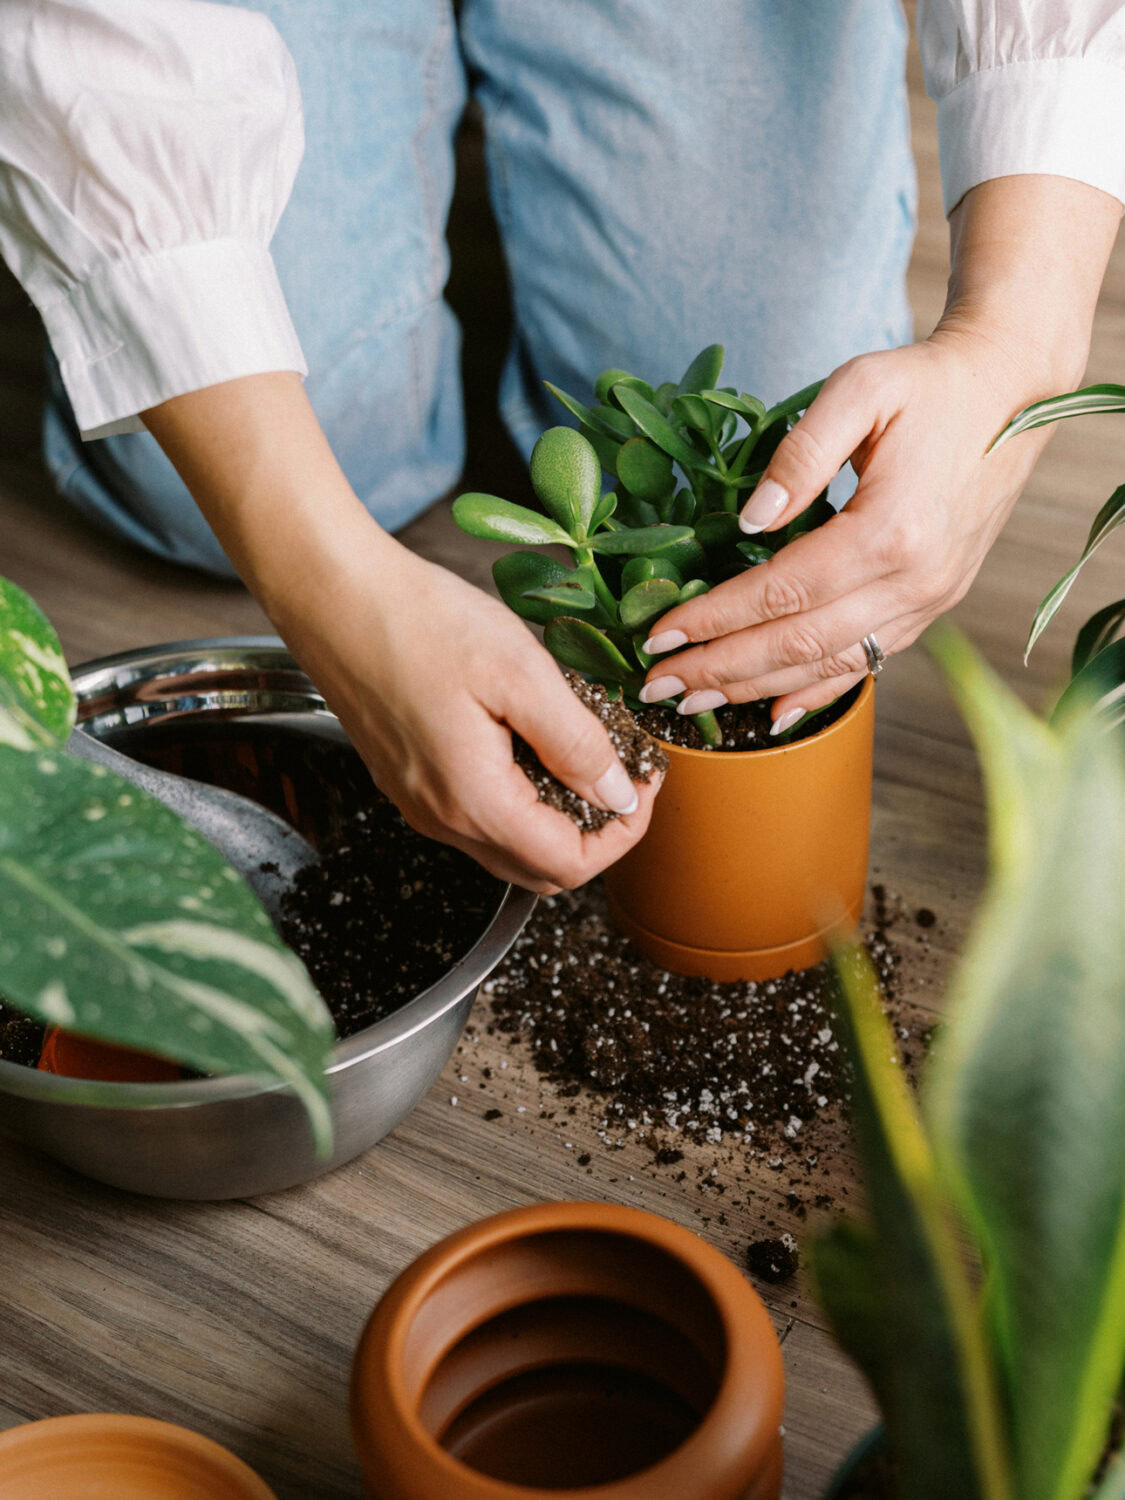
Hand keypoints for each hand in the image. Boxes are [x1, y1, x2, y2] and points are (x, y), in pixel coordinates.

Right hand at [142, 372, 658, 894]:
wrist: (332, 593)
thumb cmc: (419, 621)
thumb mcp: (521, 673)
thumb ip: (577, 743)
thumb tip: (616, 796)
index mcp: (474, 801)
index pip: (569, 866)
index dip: (622, 834)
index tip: (642, 782)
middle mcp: (441, 819)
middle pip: (540, 871)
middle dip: (596, 834)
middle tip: (623, 775)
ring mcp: (419, 803)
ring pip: (509, 846)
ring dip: (559, 817)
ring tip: (583, 751)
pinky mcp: (407, 779)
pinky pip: (478, 816)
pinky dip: (521, 798)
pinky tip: (530, 741)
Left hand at [639, 327, 1051, 725]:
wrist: (1013, 393)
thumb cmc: (929, 384)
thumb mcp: (860, 387)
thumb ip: (800, 452)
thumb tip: (748, 519)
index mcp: (889, 530)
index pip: (781, 591)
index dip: (715, 617)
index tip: (659, 634)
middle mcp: (914, 580)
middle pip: (799, 643)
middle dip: (720, 669)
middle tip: (656, 685)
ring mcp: (929, 600)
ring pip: (831, 664)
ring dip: (757, 689)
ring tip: (695, 702)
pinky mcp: (935, 605)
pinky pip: (870, 661)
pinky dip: (817, 690)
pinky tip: (774, 713)